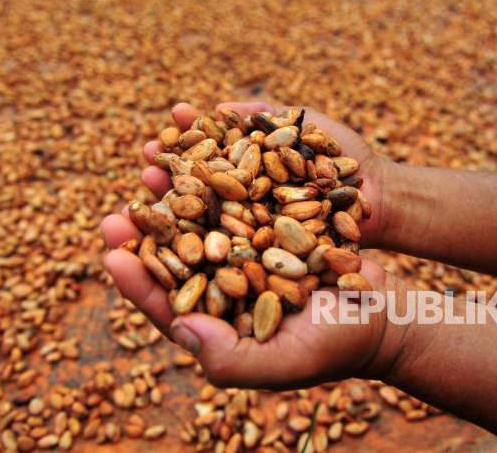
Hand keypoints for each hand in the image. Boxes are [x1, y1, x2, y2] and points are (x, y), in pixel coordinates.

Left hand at [100, 102, 408, 388]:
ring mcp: (246, 241)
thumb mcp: (287, 360)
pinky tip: (204, 137)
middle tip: (121, 201)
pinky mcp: (271, 212)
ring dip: (177, 182)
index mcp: (216, 316)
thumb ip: (230, 358)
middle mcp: (224, 275)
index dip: (136, 279)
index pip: (166, 301)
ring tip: (152, 154)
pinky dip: (223, 160)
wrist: (387, 307)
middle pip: (177, 248)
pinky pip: (242, 184)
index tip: (109, 254)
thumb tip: (178, 332)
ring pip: (204, 209)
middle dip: (148, 223)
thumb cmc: (340, 342)